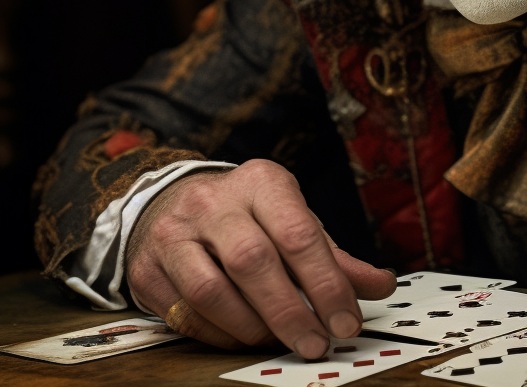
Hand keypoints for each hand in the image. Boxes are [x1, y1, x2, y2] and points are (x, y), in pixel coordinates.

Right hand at [126, 159, 395, 358]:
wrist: (173, 206)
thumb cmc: (248, 219)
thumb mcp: (294, 221)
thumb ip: (336, 257)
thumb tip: (380, 285)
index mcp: (261, 183)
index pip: (299, 233)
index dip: (327, 283)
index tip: (346, 321)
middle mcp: (213, 202)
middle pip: (253, 262)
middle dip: (290, 312)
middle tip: (316, 342)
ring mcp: (173, 234)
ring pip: (211, 291)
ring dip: (253, 327)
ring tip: (281, 341)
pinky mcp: (146, 268)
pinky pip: (185, 314)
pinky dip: (221, 335)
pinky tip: (245, 338)